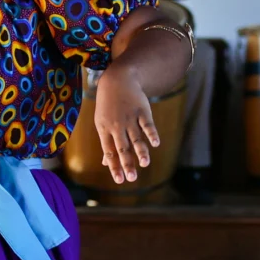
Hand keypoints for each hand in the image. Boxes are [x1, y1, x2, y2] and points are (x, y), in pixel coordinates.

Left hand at [93, 63, 158, 183]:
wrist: (117, 80)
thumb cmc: (108, 105)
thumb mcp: (102, 122)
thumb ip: (107, 143)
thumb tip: (106, 163)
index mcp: (104, 130)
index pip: (109, 152)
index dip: (114, 166)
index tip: (120, 180)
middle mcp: (116, 126)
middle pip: (122, 147)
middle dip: (127, 164)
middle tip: (132, 179)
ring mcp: (129, 118)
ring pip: (136, 137)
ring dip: (141, 151)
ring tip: (145, 164)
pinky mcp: (142, 110)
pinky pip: (147, 124)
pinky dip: (151, 134)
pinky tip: (156, 143)